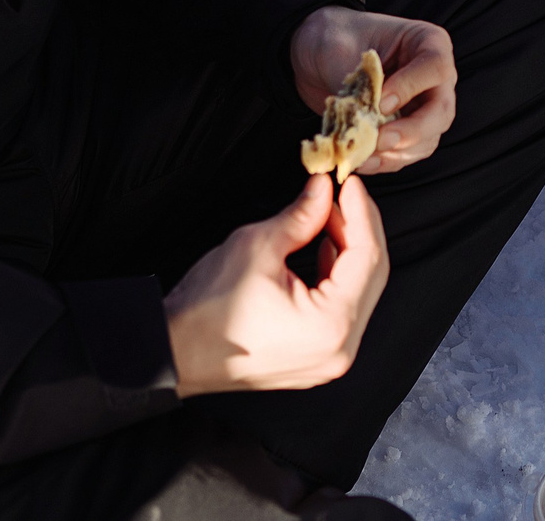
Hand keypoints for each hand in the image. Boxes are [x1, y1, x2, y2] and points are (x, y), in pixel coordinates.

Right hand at [164, 171, 389, 393]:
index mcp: (332, 324)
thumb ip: (302, 215)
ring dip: (346, 251)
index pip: (368, 257)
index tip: (351, 184)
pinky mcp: (314, 359)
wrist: (174, 351)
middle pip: (370, 276)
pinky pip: (340, 311)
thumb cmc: (208, 309)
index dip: (362, 213)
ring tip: (326, 217)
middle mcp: (339, 349)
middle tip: (340, 196)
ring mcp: (328, 359)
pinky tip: (321, 249)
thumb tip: (323, 190)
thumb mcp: (257, 246)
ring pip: (357, 292)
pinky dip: (335, 277)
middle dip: (358, 229)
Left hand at [290, 7, 456, 173]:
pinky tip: (362, 161)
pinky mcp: (405, 129)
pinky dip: (385, 161)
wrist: (318, 56)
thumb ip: (366, 79)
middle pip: (441, 112)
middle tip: (382, 140)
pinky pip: (406, 153)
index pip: (435, 68)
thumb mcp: (348, 47)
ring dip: (397, 153)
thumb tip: (375, 118)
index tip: (380, 101)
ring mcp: (422, 106)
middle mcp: (434, 78)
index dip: (410, 88)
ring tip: (364, 155)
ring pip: (428, 140)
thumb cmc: (335, 39)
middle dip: (413, 131)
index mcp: (428, 43)